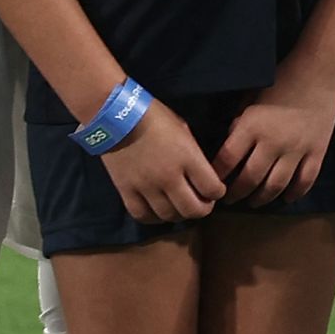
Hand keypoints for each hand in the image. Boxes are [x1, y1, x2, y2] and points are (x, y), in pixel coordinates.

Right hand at [100, 98, 229, 223]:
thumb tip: (202, 174)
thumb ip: (193, 154)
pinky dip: (154, 218)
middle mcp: (169, 176)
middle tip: (202, 203)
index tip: (215, 189)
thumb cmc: (154, 117)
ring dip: (179, 214)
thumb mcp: (183, 129)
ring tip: (180, 206)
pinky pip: (143, 215)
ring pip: (169, 216)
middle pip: (193, 210)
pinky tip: (158, 211)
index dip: (218, 192)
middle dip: (203, 209)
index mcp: (187, 157)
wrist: (116, 115)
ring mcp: (146, 186)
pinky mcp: (126, 190)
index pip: (212, 188)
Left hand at [213, 74, 334, 208]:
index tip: (211, 182)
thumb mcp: (250, 97)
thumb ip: (238, 122)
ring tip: (252, 202)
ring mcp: (296, 150)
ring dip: (261, 198)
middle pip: (249, 179)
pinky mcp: (316, 153)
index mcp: (252, 126)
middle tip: (228, 200)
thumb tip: (228, 144)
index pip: (226, 160)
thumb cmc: (280, 80)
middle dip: (235, 193)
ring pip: (275, 186)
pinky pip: (305, 181)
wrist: (319, 73)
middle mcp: (272, 143)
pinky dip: (294, 193)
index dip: (216, 175)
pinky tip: (285, 198)